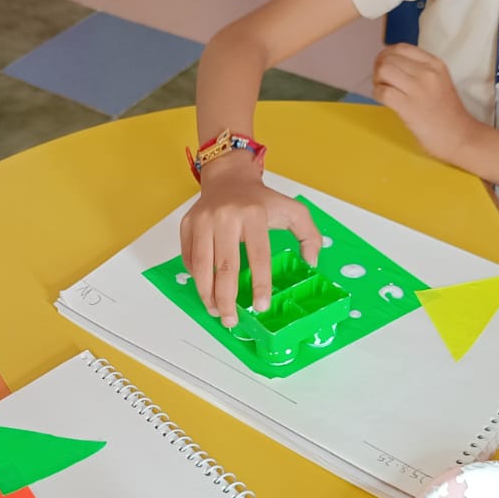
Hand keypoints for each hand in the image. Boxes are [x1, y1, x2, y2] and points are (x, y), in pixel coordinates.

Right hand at [179, 152, 321, 328]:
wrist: (228, 177)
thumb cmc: (260, 200)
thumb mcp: (293, 210)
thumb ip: (309, 236)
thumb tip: (310, 264)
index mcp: (254, 213)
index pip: (258, 255)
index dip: (259, 283)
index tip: (260, 306)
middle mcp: (225, 216)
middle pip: (225, 266)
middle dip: (227, 298)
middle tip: (232, 320)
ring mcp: (202, 220)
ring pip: (202, 266)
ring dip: (207, 294)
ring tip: (216, 311)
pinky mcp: (187, 225)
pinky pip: (189, 259)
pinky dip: (197, 278)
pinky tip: (206, 291)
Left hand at [371, 44, 484, 164]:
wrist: (460, 136)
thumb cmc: (447, 112)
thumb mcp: (439, 81)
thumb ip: (419, 70)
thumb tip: (388, 63)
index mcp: (435, 64)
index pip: (401, 47)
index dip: (386, 55)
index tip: (385, 66)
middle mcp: (427, 72)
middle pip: (388, 58)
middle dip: (378, 69)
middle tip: (381, 82)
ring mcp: (418, 89)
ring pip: (384, 71)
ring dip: (377, 81)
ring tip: (384, 90)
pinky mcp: (409, 106)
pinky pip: (382, 92)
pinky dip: (378, 95)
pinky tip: (386, 101)